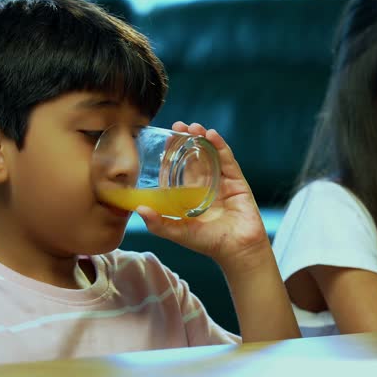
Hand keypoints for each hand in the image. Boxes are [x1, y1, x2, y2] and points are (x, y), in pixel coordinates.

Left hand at [135, 122, 269, 268]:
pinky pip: (228, 160)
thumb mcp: (178, 232)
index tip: (164, 139)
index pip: (178, 169)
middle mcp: (206, 186)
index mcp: (190, 196)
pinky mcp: (237, 181)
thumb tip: (139, 209)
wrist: (237, 250)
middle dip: (187, 140)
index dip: (172, 154)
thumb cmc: (209, 243)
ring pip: (211, 154)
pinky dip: (220, 146)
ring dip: (202, 139)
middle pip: (195, 157)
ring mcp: (222, 182)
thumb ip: (159, 223)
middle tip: (178, 126)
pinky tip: (211, 135)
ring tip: (193, 126)